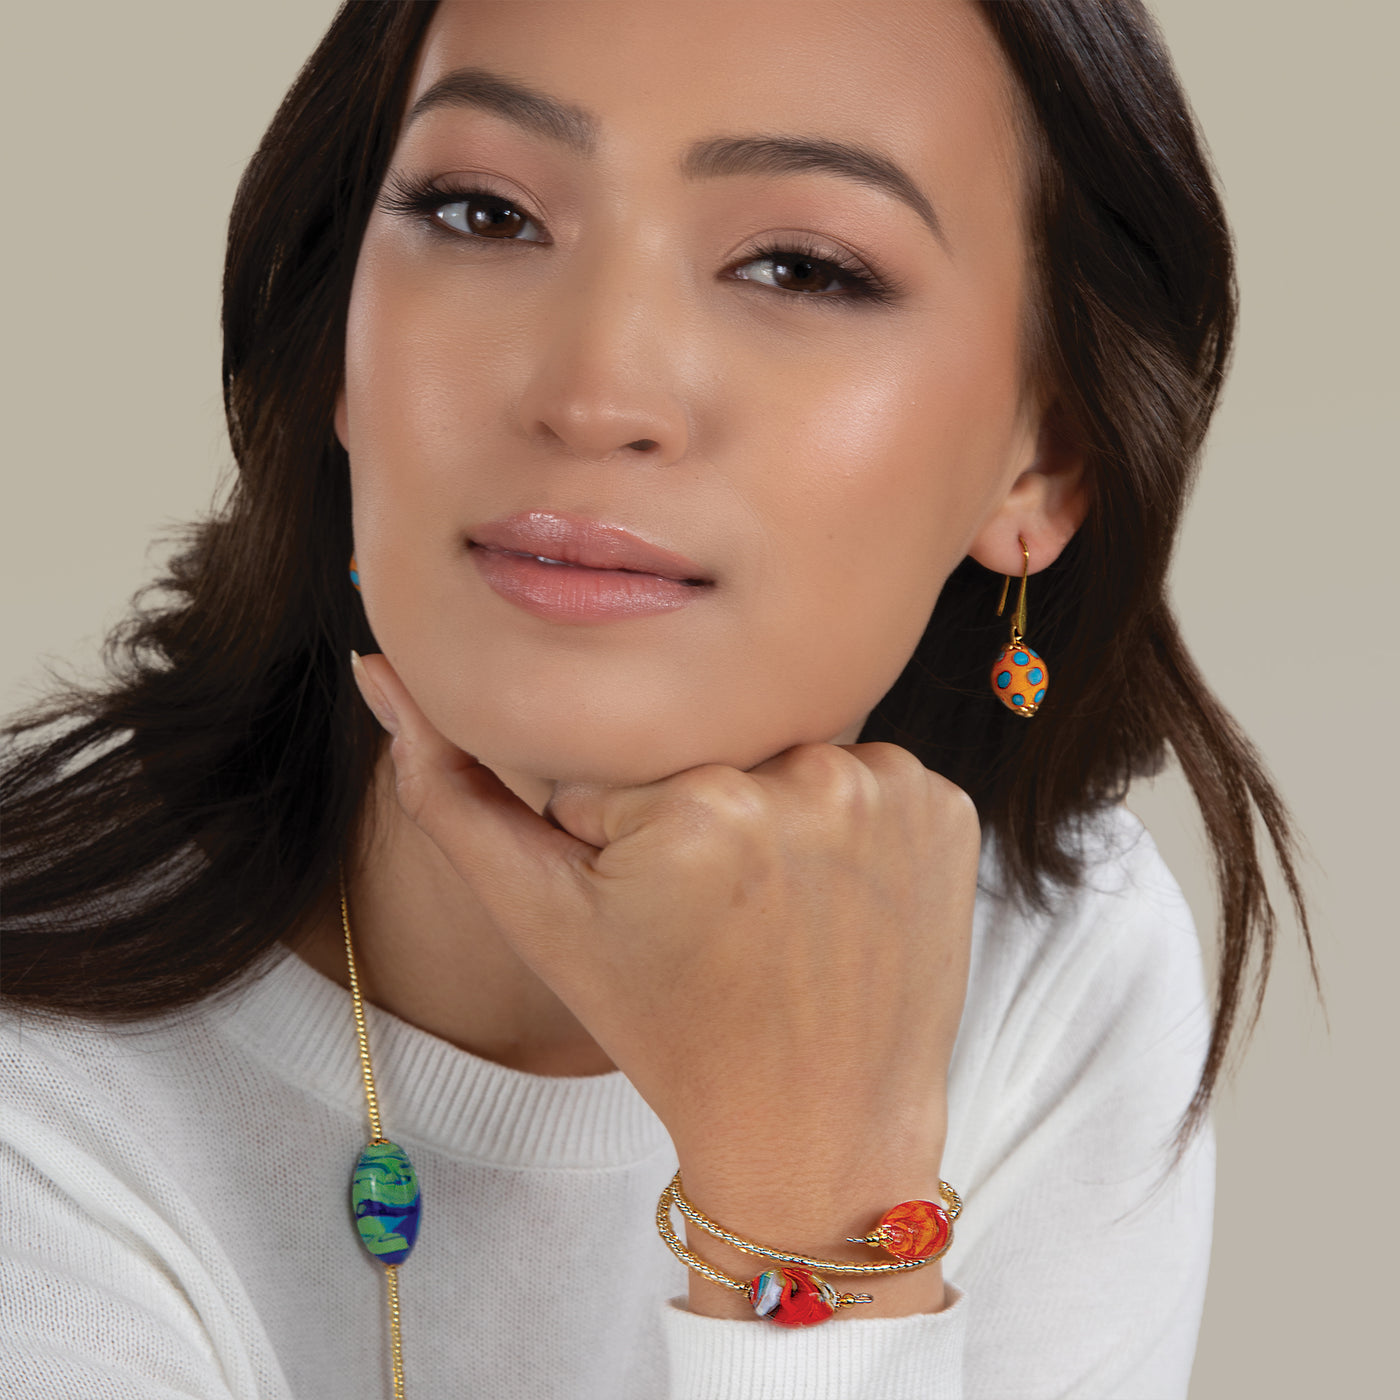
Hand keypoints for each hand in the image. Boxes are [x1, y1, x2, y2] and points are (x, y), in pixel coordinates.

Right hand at [353, 651, 976, 1309]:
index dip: (616, 830)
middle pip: (706, 744)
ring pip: (786, 750)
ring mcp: (893, 789)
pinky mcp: (949, 805)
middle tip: (712, 910)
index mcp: (694, 802)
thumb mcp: (539, 917)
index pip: (619, 756)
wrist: (816, 1123)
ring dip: (770, 808)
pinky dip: (844, 820)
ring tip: (774, 907)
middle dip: (692, 809)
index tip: (651, 905)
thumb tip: (381, 665)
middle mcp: (807, 777)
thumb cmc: (667, 1026)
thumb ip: (447, 789)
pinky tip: (834, 896)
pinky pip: (866, 772)